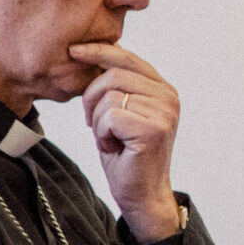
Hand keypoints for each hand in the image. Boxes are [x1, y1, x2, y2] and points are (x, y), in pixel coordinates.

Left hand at [69, 42, 180, 239]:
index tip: (74, 50)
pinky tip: (114, 147)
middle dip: (91, 97)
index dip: (99, 51)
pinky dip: (102, 134)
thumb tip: (95, 55)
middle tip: (92, 122)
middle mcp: (168, 97)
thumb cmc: (127, 155)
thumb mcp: (122, 113)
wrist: (142, 194)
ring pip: (109, 96)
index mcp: (163, 89)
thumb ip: (118, 86)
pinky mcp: (153, 129)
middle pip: (114, 74)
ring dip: (98, 121)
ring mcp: (164, 113)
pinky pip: (110, 117)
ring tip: (110, 138)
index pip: (128, 58)